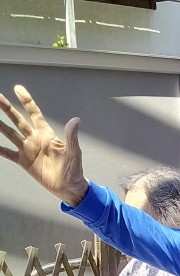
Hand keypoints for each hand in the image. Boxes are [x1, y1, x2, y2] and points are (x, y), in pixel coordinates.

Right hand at [0, 85, 87, 205]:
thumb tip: (75, 120)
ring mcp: (28, 149)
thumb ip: (71, 136)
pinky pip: (8, 153)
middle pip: (18, 120)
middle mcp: (34, 139)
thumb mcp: (74, 152)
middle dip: (7, 108)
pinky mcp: (24, 161)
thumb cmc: (74, 169)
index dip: (26, 101)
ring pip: (10, 133)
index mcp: (46, 134)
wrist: (68, 187)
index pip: (34, 113)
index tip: (17, 89)